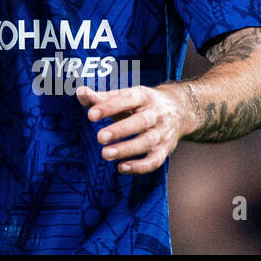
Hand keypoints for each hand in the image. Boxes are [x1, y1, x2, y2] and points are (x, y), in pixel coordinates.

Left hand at [77, 83, 192, 174]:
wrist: (180, 109)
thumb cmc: (142, 104)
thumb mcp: (125, 96)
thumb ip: (101, 97)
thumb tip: (80, 93)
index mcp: (143, 96)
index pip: (126, 99)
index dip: (108, 107)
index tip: (91, 115)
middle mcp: (155, 114)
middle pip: (140, 122)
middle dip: (120, 130)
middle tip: (100, 137)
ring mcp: (162, 132)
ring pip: (147, 142)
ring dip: (127, 150)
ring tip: (106, 154)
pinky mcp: (165, 149)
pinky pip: (155, 160)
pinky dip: (140, 166)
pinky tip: (122, 168)